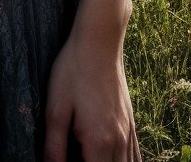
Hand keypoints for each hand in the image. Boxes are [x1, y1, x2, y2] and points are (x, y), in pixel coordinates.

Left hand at [42, 30, 141, 161]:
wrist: (99, 41)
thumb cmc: (74, 70)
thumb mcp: (56, 107)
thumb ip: (54, 145)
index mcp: (98, 141)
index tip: (65, 161)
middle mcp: (119, 142)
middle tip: (76, 154)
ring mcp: (128, 133)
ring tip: (89, 154)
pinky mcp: (131, 123)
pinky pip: (136, 156)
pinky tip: (109, 157)